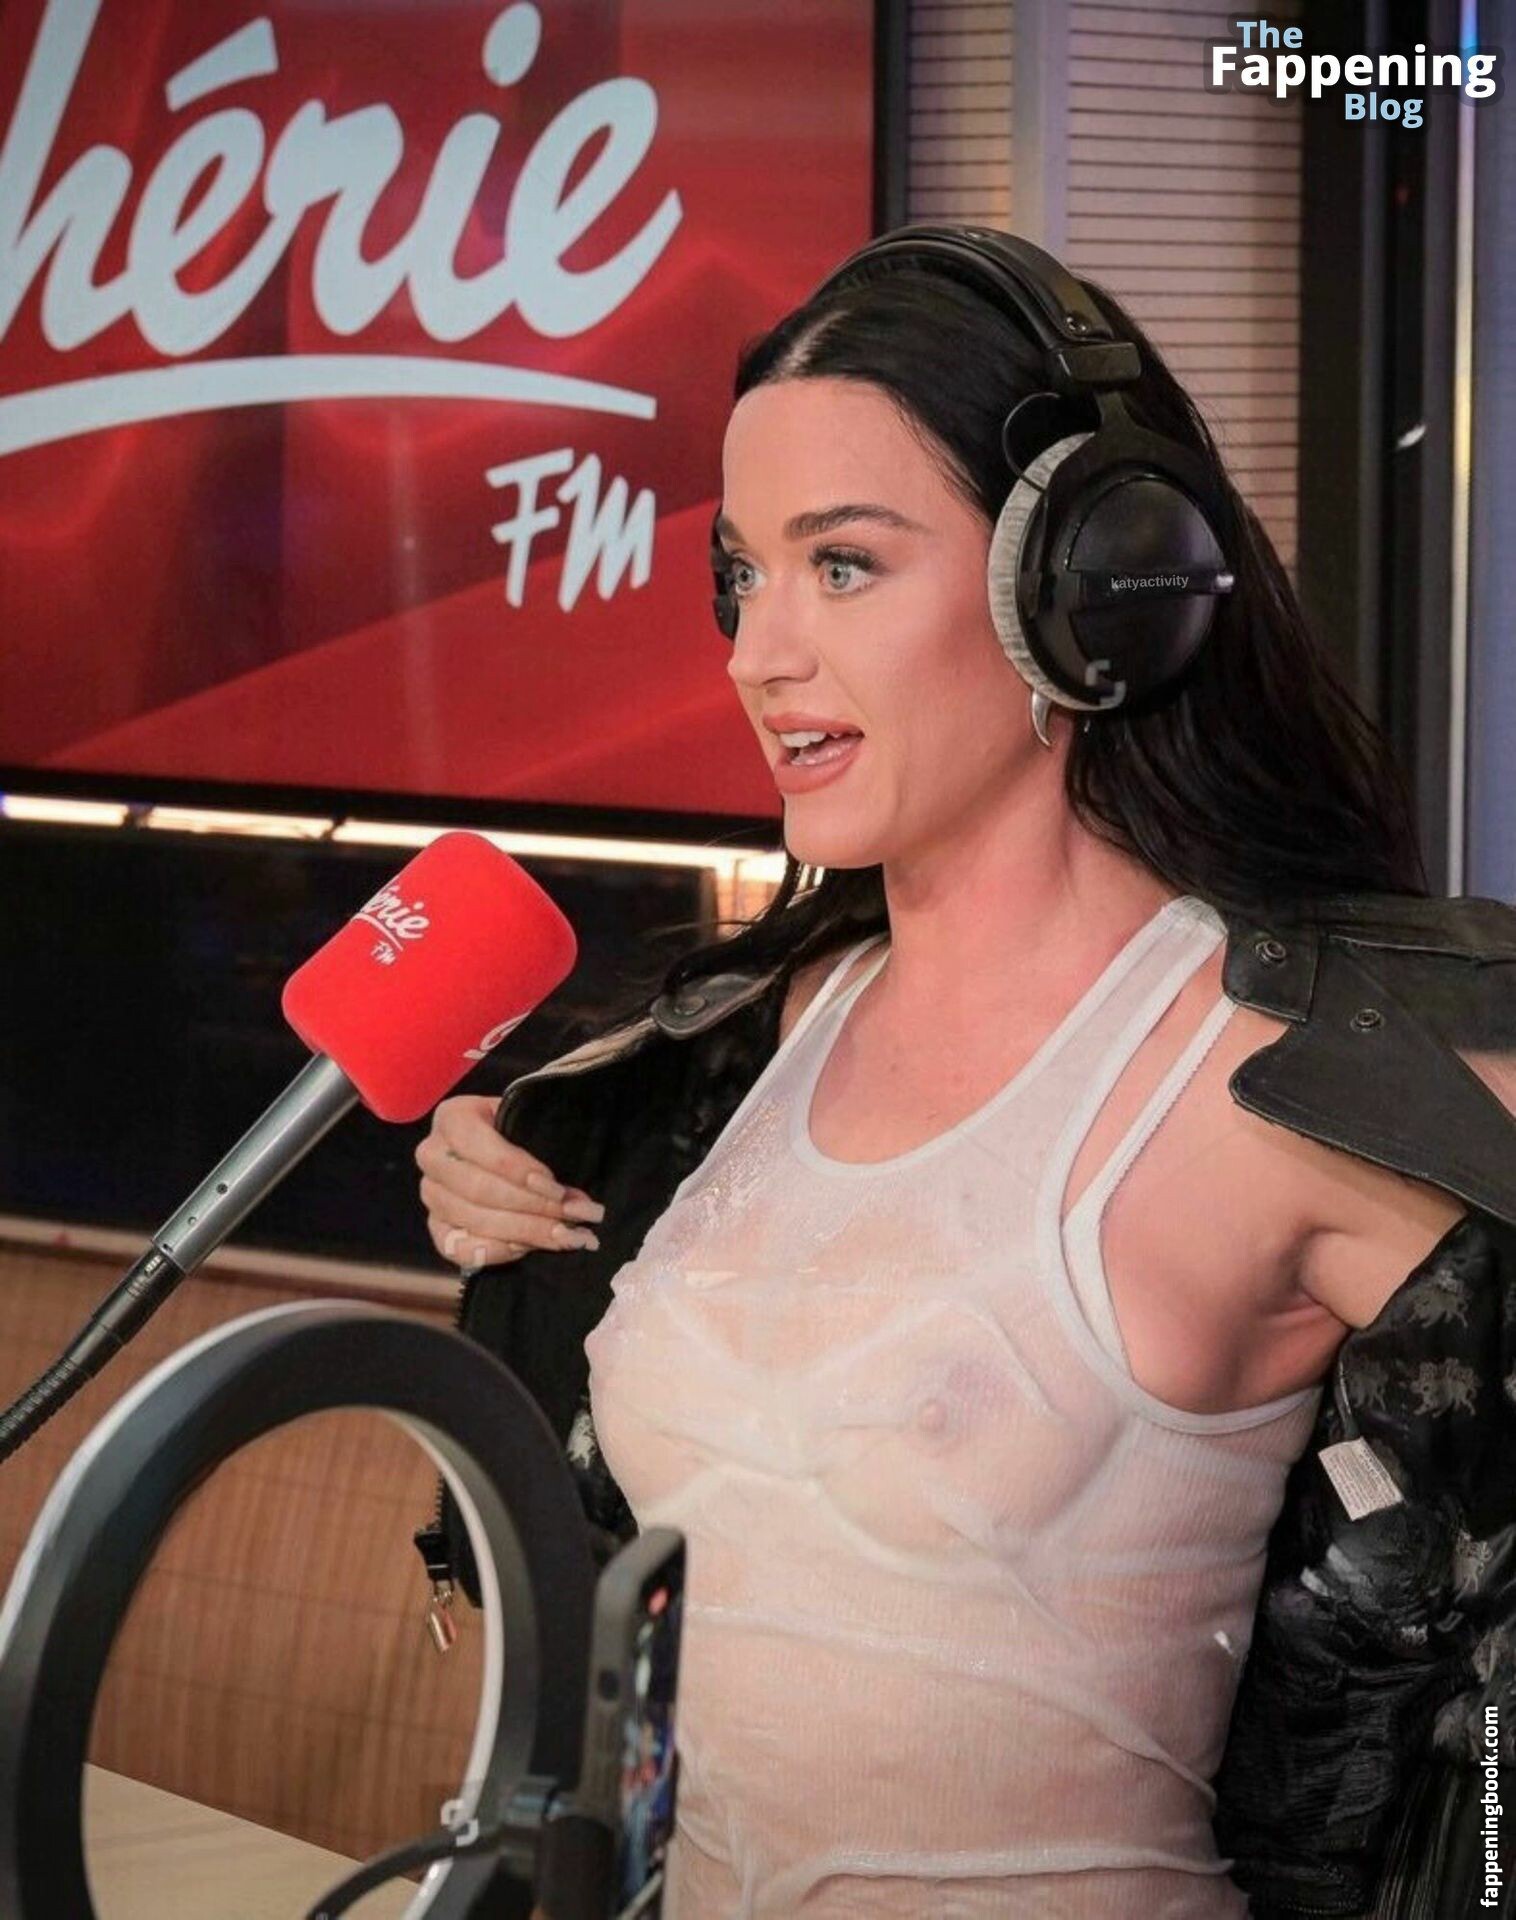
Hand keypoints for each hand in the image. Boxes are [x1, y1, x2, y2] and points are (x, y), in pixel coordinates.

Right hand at [416, 1094, 604, 1268]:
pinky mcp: (436, 1226)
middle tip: (574, 1216)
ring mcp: (431, 1193)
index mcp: (453, 1118)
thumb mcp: (528, 1125)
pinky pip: (458, 1249)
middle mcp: (433, 1155)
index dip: (519, 1171)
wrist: (498, 1146)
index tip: (557, 1188)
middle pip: (479, 1189)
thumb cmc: (517, 1131)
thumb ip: (546, 1151)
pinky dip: (496, 1252)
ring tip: (565, 1236)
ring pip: (474, 1220)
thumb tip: (576, 1201)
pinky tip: (527, 1248)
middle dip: (533, 1207)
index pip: (481, 1148)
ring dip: (525, 1232)